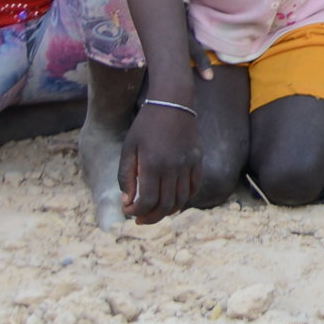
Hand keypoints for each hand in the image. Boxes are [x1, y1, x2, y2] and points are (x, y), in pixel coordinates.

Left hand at [119, 99, 198, 222]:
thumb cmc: (145, 125)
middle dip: (150, 217)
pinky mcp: (197, 160)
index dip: (135, 212)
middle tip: (139, 220)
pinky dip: (184, 198)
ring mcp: (188, 164)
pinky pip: (194, 186)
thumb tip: (128, 201)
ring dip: (167, 211)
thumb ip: (126, 176)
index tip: (127, 211)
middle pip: (165, 205)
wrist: (173, 103)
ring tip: (155, 213)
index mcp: (153, 165)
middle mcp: (173, 167)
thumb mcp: (129, 149)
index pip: (147, 202)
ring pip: (181, 200)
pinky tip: (173, 200)